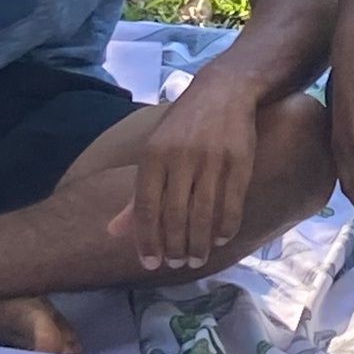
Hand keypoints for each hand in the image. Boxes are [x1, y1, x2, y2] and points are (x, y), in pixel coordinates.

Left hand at [108, 72, 261, 272]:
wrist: (224, 90)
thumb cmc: (183, 127)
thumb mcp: (154, 152)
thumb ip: (137, 196)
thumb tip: (114, 232)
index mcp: (153, 154)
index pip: (146, 208)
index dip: (147, 240)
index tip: (151, 264)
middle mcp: (181, 157)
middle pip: (175, 215)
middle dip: (175, 247)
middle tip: (178, 263)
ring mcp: (212, 159)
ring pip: (203, 214)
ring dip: (199, 244)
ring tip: (197, 259)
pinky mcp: (240, 160)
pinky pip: (232, 204)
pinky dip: (225, 227)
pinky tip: (220, 239)